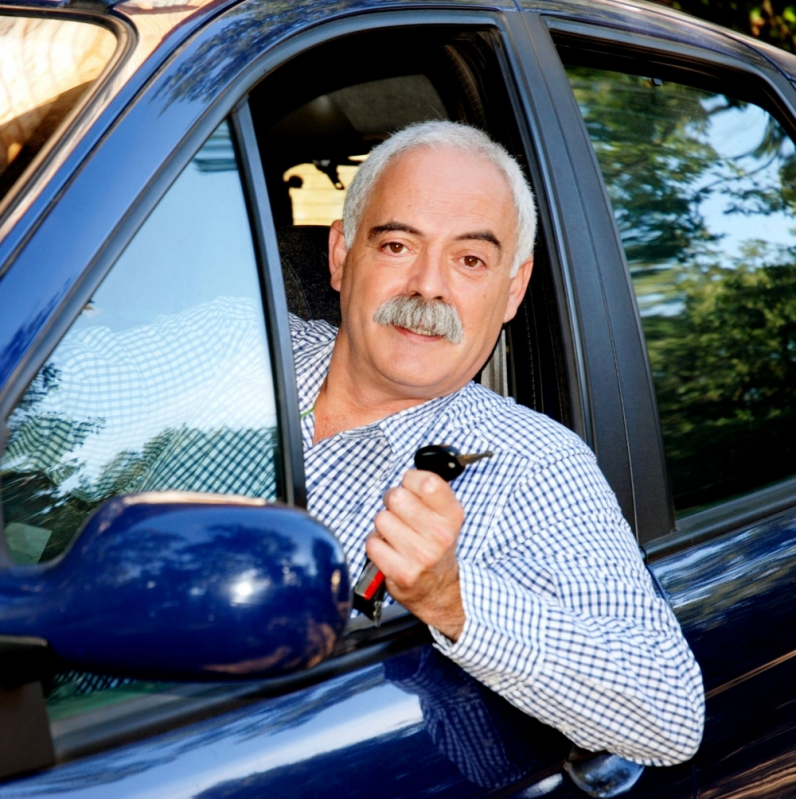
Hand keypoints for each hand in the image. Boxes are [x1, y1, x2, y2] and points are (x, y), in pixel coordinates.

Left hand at [367, 469, 465, 640]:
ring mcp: (421, 555)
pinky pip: (372, 543)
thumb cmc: (435, 544)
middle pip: (396, 497)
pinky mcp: (402, 573)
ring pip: (381, 519)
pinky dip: (376, 545)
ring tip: (397, 535)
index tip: (411, 488)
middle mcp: (440, 535)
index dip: (411, 480)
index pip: (427, 482)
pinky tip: (390, 550)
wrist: (439, 588)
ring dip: (384, 525)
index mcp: (452, 515)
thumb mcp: (445, 514)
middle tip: (401, 514)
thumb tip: (410, 470)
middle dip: (393, 502)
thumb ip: (431, 489)